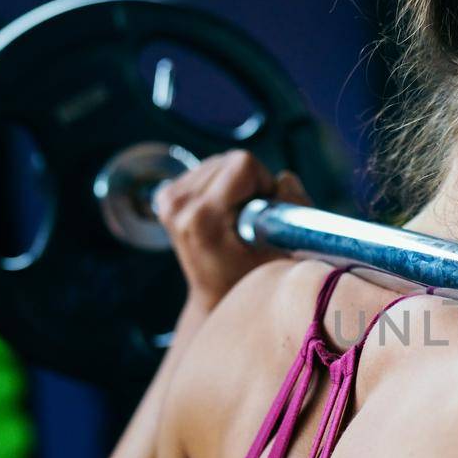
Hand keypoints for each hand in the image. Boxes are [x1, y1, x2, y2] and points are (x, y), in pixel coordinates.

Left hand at [153, 150, 309, 309]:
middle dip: (251, 183)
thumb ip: (293, 211)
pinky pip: (207, 170)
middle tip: (253, 219)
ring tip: (238, 219)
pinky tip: (224, 213)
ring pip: (219, 162)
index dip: (264, 183)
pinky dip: (222, 185)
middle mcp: (177, 204)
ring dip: (237, 184)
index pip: (243, 164)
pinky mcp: (165, 196)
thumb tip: (284, 178)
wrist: (215, 297)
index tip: (266, 213)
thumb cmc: (251, 280)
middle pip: (230, 160)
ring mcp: (167, 200)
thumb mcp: (284, 253)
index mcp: (202, 217)